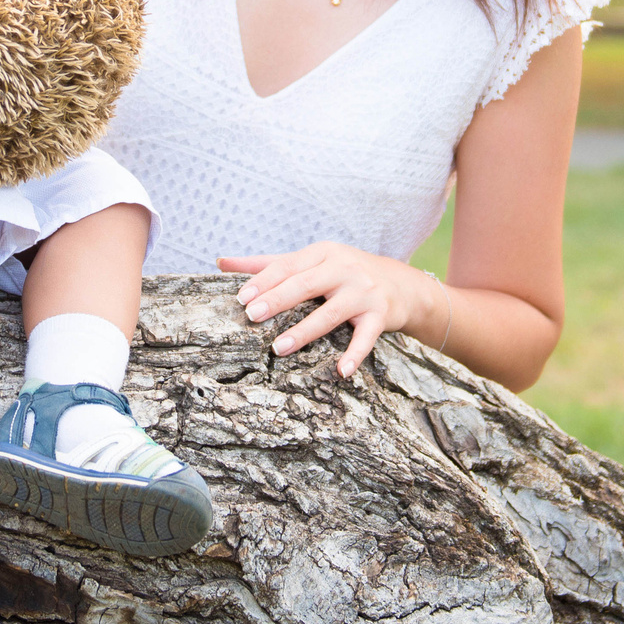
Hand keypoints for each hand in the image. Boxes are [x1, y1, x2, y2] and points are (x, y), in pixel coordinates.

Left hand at [217, 242, 438, 378]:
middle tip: (252, 315)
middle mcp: (343, 269)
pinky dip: (355, 355)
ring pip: (330, 313)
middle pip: (305, 284)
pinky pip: (365, 338)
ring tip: (278, 348)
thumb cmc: (345, 272)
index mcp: (323, 253)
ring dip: (303, 331)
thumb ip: (268, 263)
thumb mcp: (311, 261)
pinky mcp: (380, 316)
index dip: (264, 280)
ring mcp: (363, 293)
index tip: (241, 297)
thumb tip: (221, 261)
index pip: (288, 265)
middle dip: (278, 299)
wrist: (403, 283)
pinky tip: (341, 371)